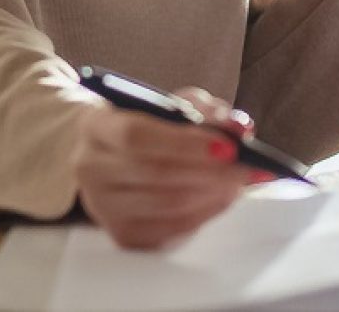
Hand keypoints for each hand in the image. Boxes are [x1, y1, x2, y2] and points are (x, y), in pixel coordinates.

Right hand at [73, 86, 263, 249]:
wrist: (118, 155)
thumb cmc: (151, 125)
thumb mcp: (175, 104)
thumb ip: (207, 112)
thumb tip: (240, 128)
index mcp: (97, 125)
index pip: (136, 136)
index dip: (184, 143)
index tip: (228, 145)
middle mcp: (91, 167)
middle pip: (154, 174)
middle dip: (209, 170)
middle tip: (247, 165)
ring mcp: (103, 206)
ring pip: (165, 205)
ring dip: (212, 193)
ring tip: (240, 179)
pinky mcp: (122, 234)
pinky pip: (169, 230)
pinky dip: (204, 213)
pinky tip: (223, 196)